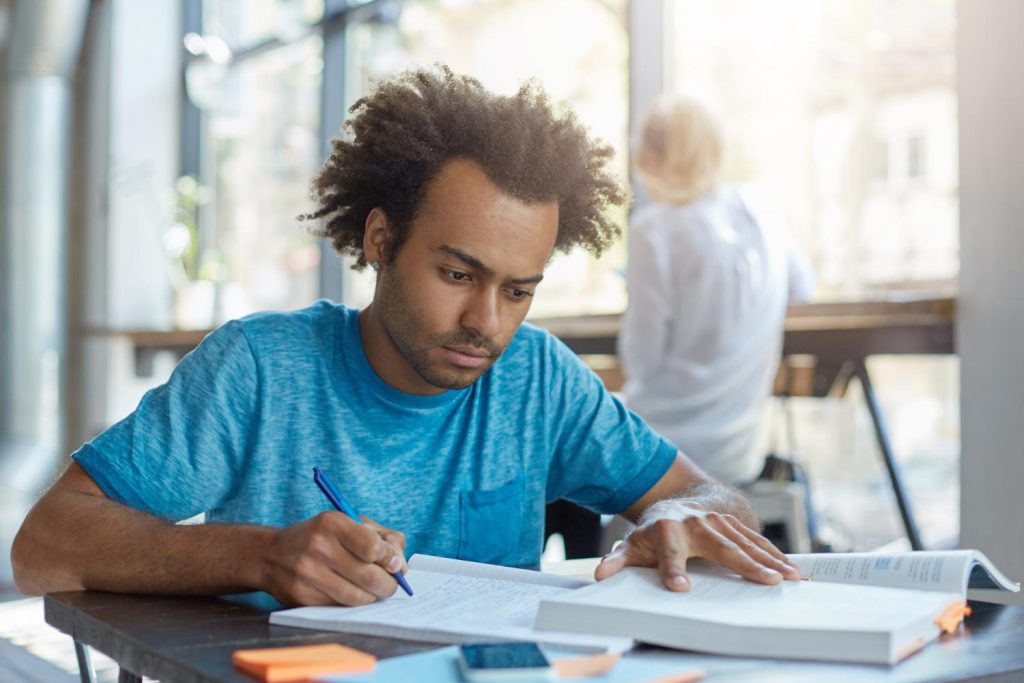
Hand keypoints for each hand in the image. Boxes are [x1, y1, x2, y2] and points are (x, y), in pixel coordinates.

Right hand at [262, 511, 407, 605]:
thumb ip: (382, 538)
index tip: (394, 564)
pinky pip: (340, 607)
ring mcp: (308, 574)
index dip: (390, 559)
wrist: (272, 554)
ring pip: (357, 597)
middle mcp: (318, 547)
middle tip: (390, 584)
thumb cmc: (321, 537)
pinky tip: (352, 593)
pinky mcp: (302, 596)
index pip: (373, 547)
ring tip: (373, 590)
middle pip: (369, 576)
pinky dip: (353, 603)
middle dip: (388, 584)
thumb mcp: (349, 523)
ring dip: (373, 597)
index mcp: (333, 523)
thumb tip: (400, 566)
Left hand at [594, 500, 800, 590]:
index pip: (670, 553)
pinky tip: (792, 570)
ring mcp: (716, 521)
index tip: (680, 588)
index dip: (673, 570)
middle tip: (764, 582)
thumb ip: (617, 560)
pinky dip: (775, 555)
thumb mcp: (631, 546)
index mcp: (666, 530)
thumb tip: (601, 574)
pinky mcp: (732, 523)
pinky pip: (755, 540)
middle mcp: (694, 523)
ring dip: (768, 560)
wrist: (674, 503)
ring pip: (744, 542)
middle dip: (743, 565)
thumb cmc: (651, 533)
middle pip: (720, 547)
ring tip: (787, 578)